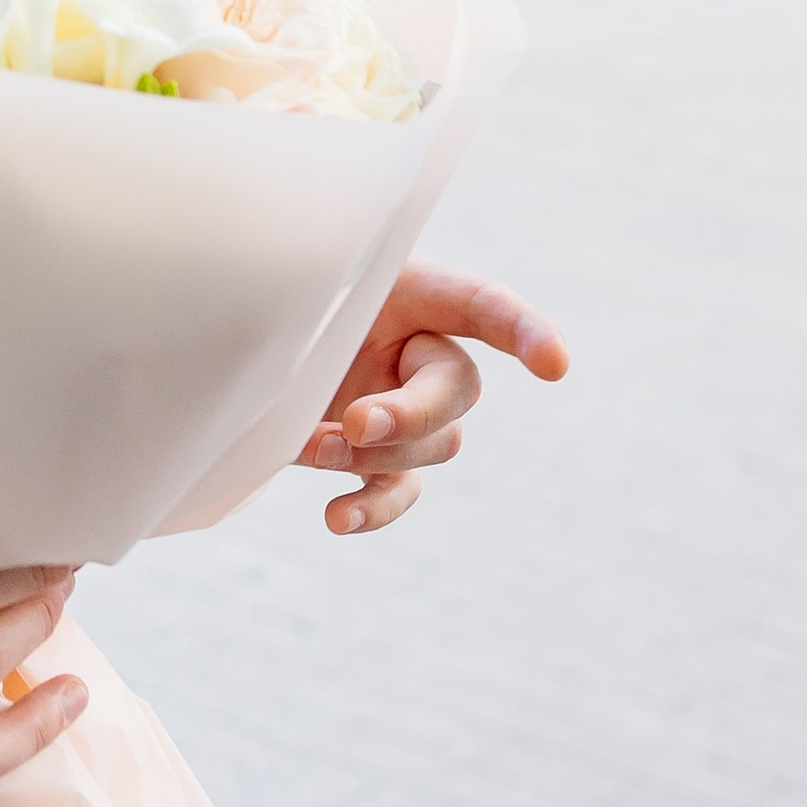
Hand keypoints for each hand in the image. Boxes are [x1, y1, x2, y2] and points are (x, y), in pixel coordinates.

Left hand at [300, 260, 568, 534]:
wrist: (252, 333)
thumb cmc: (281, 292)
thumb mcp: (302, 288)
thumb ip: (320, 315)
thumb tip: (331, 392)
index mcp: (417, 294)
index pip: (487, 308)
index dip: (527, 332)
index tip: (554, 365)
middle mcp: (424, 356)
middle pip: (457, 394)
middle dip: (409, 415)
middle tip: (353, 420)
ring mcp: (408, 413)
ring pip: (430, 448)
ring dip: (370, 455)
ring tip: (309, 445)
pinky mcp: (378, 458)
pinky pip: (396, 493)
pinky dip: (371, 510)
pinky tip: (336, 517)